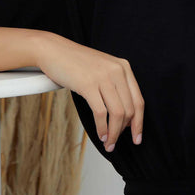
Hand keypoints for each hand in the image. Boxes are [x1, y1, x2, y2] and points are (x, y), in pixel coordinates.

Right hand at [36, 32, 143, 151]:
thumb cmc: (76, 63)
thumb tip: (123, 117)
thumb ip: (115, 85)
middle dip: (124, 131)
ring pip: (117, 113)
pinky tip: (99, 135)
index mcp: (124, 67)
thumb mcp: (103, 69)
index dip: (140, 122)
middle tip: (115, 143)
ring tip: (108, 143)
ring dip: (113, 133)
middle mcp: (117, 71)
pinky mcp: (88, 84)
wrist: (54, 50)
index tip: (137, 137)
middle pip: (129, 110)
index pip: (139, 100)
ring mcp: (104, 77)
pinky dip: (102, 128)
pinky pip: (101, 113)